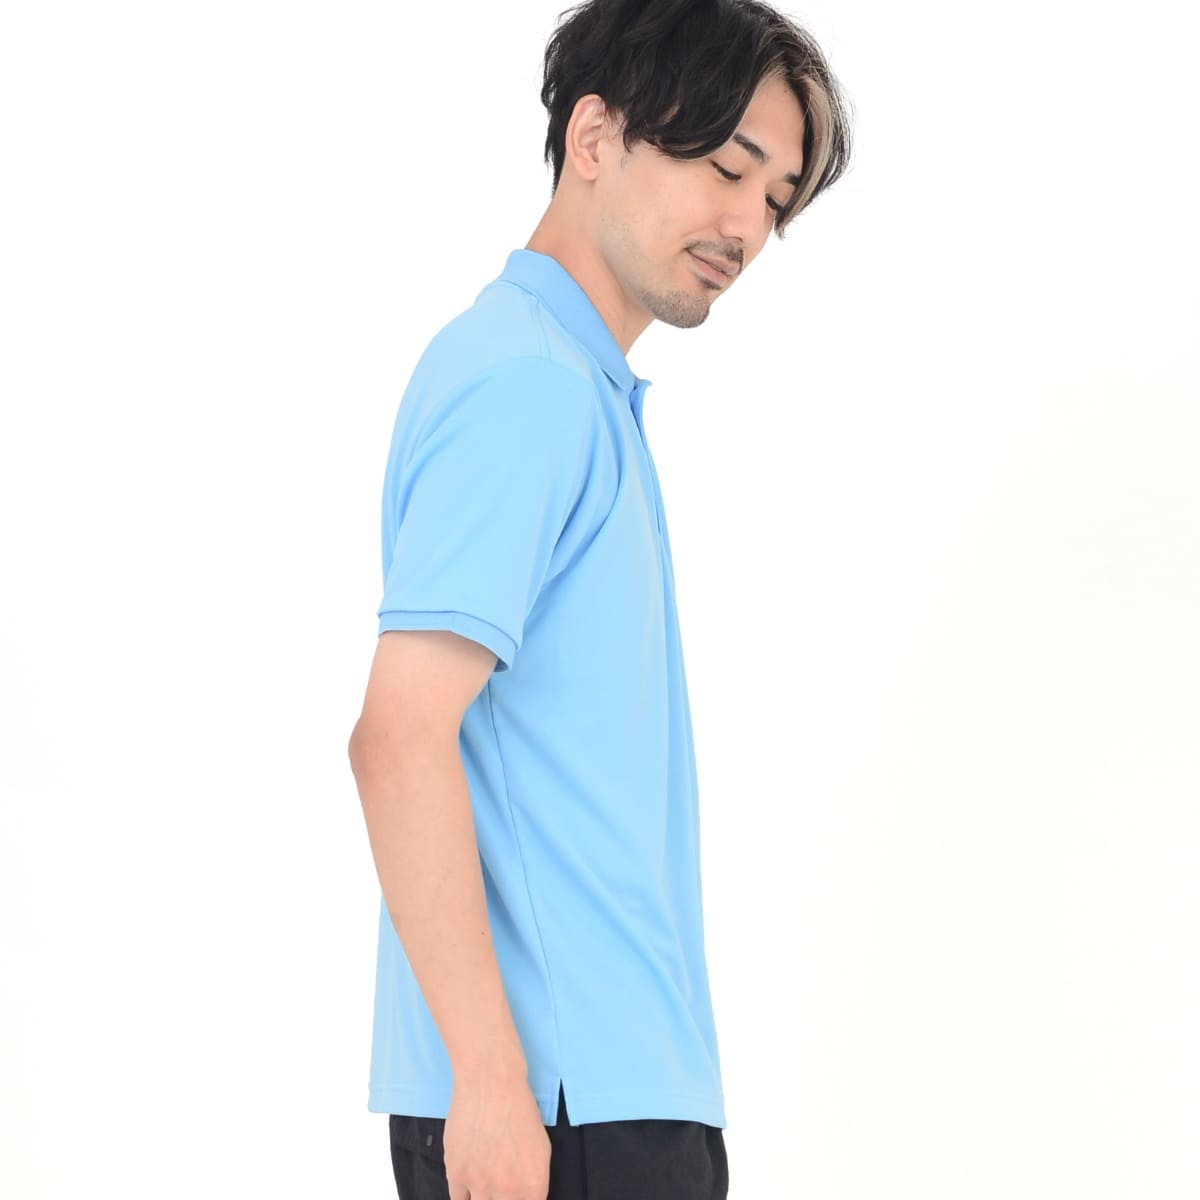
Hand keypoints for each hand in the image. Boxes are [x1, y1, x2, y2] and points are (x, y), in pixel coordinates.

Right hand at [444, 1072, 550, 1199]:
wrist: (492, 1084)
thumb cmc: (519, 1109)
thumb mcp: (541, 1148)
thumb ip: (532, 1181)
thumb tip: (524, 1196)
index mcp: (534, 1185)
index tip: (513, 1194)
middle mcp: (509, 1191)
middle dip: (501, 1199)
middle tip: (498, 1188)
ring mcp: (481, 1185)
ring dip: (482, 1197)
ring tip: (484, 1181)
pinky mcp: (457, 1174)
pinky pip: (458, 1199)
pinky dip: (464, 1194)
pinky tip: (468, 1184)